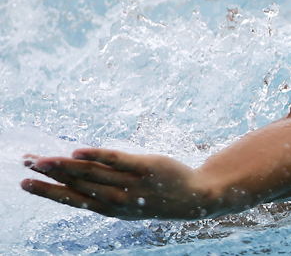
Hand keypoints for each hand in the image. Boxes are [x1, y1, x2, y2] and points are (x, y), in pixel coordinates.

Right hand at [21, 148, 214, 219]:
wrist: (195, 198)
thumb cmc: (156, 196)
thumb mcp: (127, 200)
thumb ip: (103, 188)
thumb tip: (75, 173)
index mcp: (110, 209)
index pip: (73, 199)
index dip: (48, 192)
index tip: (23, 183)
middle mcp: (117, 199)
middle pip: (77, 184)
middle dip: (49, 175)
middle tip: (25, 164)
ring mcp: (131, 183)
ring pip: (92, 174)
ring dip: (65, 166)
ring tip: (41, 159)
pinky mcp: (147, 167)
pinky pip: (119, 161)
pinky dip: (97, 156)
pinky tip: (78, 152)